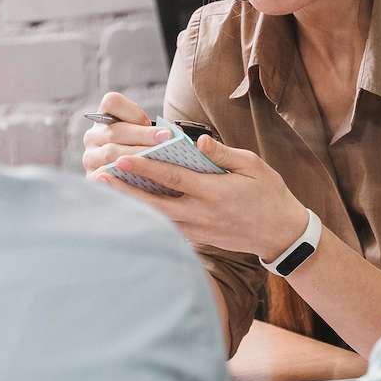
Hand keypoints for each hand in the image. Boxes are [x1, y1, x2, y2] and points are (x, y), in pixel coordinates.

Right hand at [81, 92, 170, 175]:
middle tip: (166, 137)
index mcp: (105, 119)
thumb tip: (177, 132)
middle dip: (143, 134)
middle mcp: (93, 136)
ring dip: (137, 154)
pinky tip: (142, 177)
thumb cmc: (143, 155)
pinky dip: (124, 175)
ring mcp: (90, 157)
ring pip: (111, 152)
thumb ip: (158, 131)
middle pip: (115, 130)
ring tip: (159, 158)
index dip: (131, 110)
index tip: (149, 122)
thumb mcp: (145, 137)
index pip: (111, 102)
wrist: (130, 184)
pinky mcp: (92, 178)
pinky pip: (106, 175)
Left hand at [95, 133, 310, 261]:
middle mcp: (201, 214)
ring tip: (107, 191)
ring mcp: (197, 230)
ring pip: (156, 218)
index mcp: (214, 192)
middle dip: (125, 190)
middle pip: (155, 203)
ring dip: (131, 205)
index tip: (123, 158)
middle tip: (100, 177)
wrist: (281, 234)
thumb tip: (199, 141)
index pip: (173, 178)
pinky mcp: (197, 240)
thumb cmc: (269, 194)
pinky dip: (147, 219)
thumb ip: (223, 154)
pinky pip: (167, 229)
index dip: (146, 168)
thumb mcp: (253, 166)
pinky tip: (129, 208)